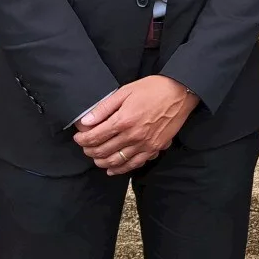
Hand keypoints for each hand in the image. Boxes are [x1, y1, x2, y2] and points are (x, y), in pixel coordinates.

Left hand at [73, 76, 199, 174]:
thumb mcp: (125, 91)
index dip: (83, 139)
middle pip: (103, 151)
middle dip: (89, 151)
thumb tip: (85, 121)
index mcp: (123, 120)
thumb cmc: (153, 88)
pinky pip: (134, 164)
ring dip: (102, 162)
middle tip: (85, 147)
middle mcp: (133, 136)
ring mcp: (144, 145)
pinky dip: (120, 169)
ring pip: (116, 161)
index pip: (95, 137)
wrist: (180, 92)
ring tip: (96, 158)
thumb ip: (104, 108)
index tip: (78, 138)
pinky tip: (113, 169)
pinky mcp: (154, 148)